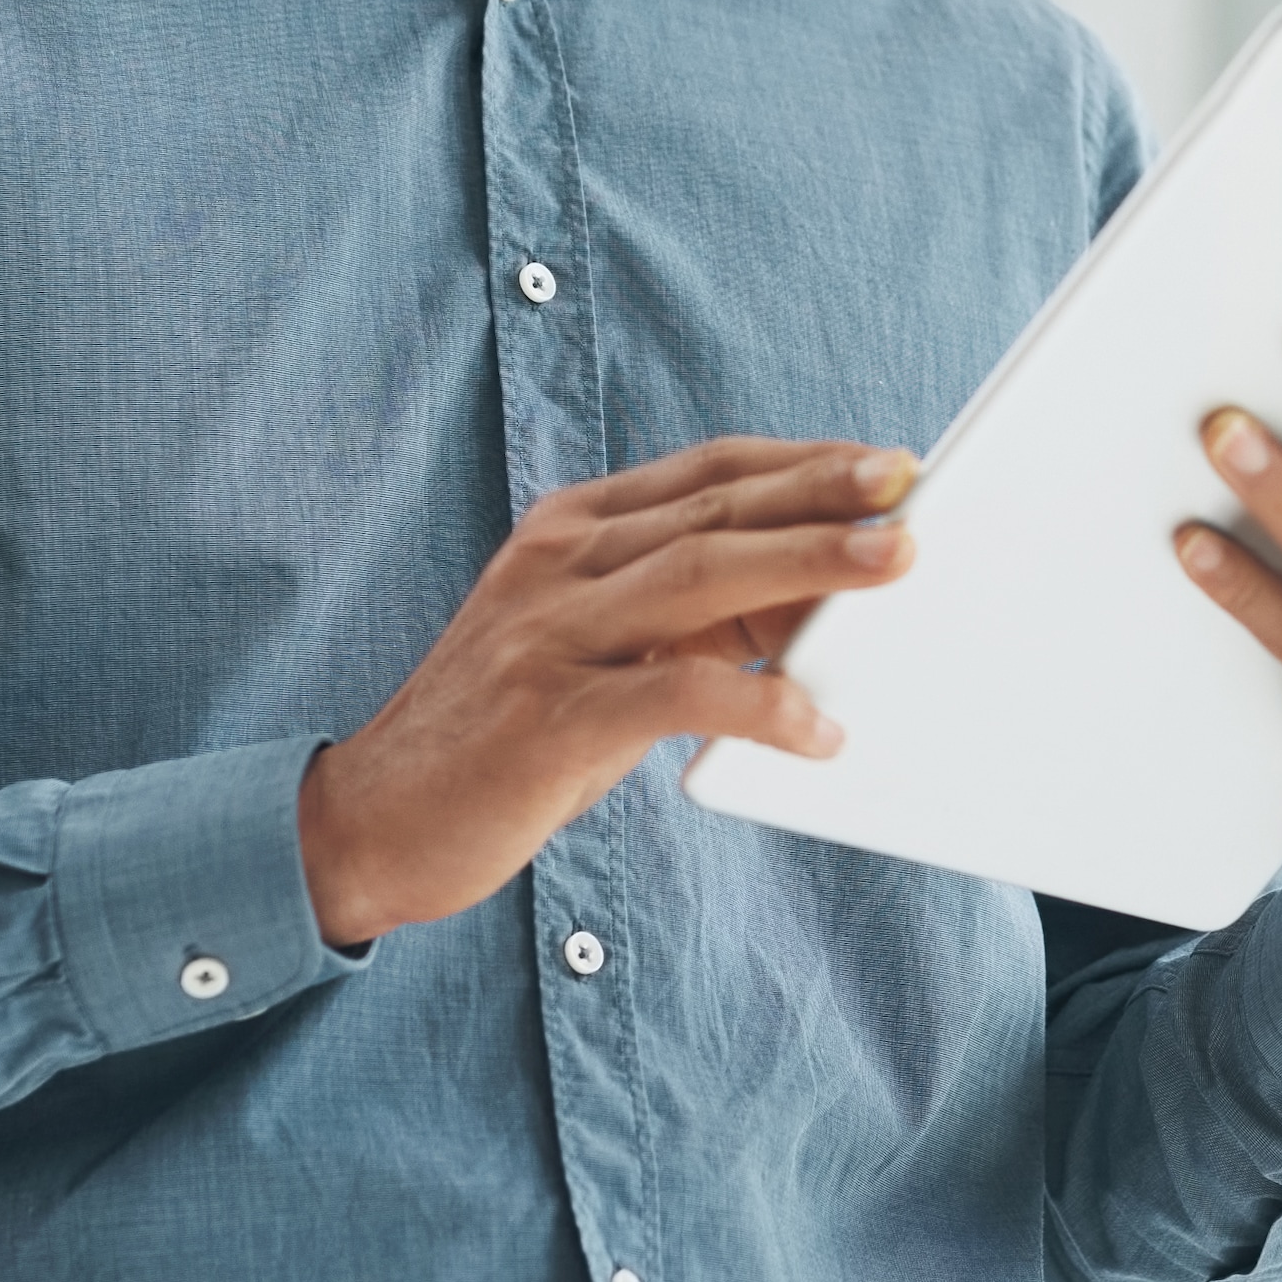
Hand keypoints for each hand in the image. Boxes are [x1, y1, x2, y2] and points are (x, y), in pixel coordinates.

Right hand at [297, 435, 912, 946]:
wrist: (372, 820)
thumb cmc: (507, 737)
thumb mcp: (597, 651)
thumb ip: (687, 618)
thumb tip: (817, 601)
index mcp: (569, 532)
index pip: (705, 471)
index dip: (799, 462)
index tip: (887, 461)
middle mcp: (558, 565)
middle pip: (713, 509)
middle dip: (820, 492)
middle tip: (909, 485)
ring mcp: (549, 636)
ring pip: (699, 574)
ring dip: (805, 563)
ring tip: (894, 564)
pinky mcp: (548, 718)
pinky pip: (672, 694)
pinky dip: (755, 704)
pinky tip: (814, 729)